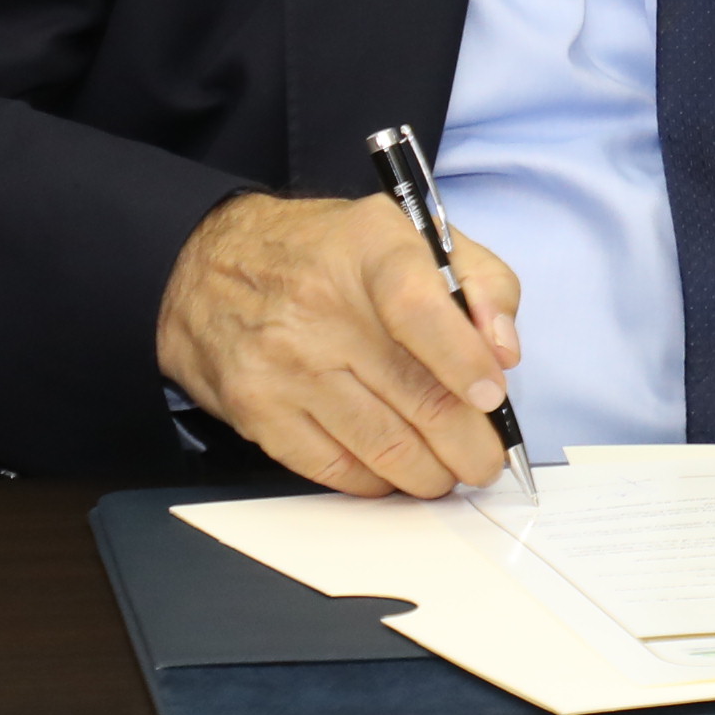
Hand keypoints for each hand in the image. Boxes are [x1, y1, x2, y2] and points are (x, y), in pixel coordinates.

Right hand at [154, 193, 523, 498]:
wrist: (211, 268)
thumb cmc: (330, 255)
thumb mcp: (412, 234)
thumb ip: (481, 281)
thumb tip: (503, 352)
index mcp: (369, 249)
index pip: (419, 310)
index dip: (465, 360)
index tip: (493, 395)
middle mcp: (320, 307)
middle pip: (413, 394)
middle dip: (467, 442)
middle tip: (487, 458)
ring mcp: (283, 364)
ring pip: (381, 444)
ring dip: (430, 472)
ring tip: (450, 470)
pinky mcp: (258, 410)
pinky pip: (334, 467)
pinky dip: (377, 480)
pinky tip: (396, 471)